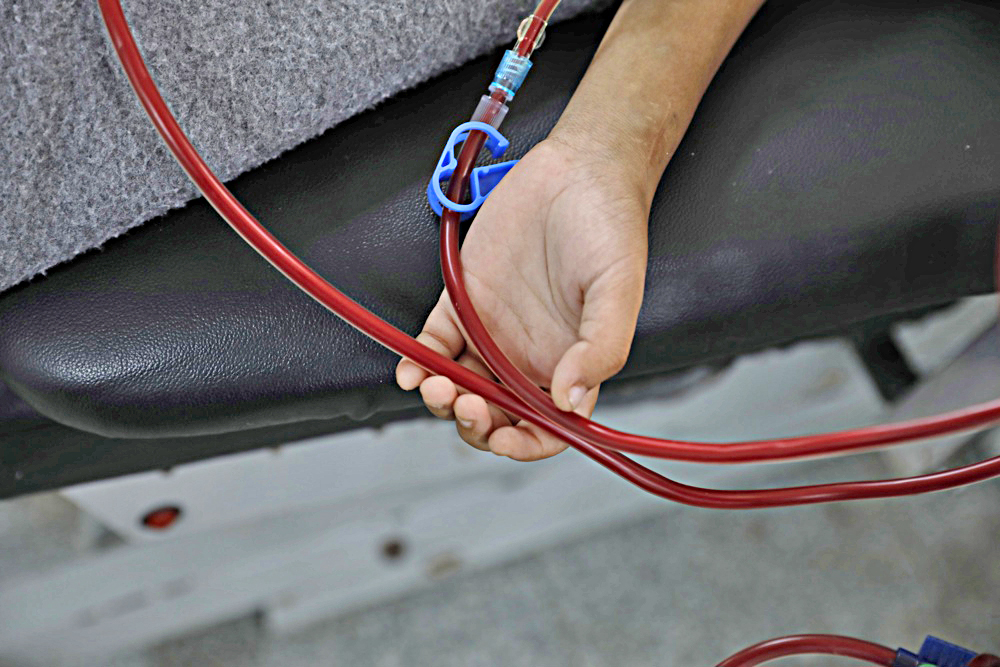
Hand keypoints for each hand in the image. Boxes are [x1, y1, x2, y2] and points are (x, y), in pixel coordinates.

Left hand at [395, 137, 648, 460]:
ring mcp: (492, 332)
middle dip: (474, 424)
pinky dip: (418, 359)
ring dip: (441, 399)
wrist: (578, 168)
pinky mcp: (462, 301)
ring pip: (458, 386)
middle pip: (494, 415)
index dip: (524, 445)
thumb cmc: (610, 228)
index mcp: (570, 365)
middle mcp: (527, 356)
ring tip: (436, 386)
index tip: (503, 439)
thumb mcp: (618, 291)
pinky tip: (411, 366)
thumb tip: (570, 401)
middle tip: (466, 403)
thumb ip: (600, 350)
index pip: (547, 429)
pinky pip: (433, 342)